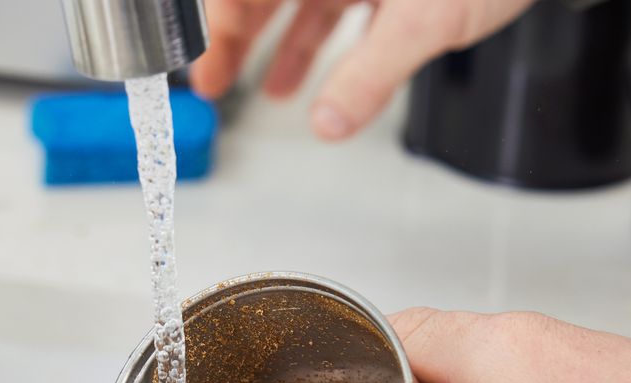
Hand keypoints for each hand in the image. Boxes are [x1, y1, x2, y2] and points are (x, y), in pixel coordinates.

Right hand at [189, 0, 534, 139]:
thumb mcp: (426, 20)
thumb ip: (370, 74)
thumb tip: (327, 123)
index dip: (217, 20)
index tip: (204, 63)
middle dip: (236, 32)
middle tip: (212, 83)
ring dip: (276, 39)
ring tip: (258, 90)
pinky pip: (340, 3)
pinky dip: (325, 39)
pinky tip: (315, 84)